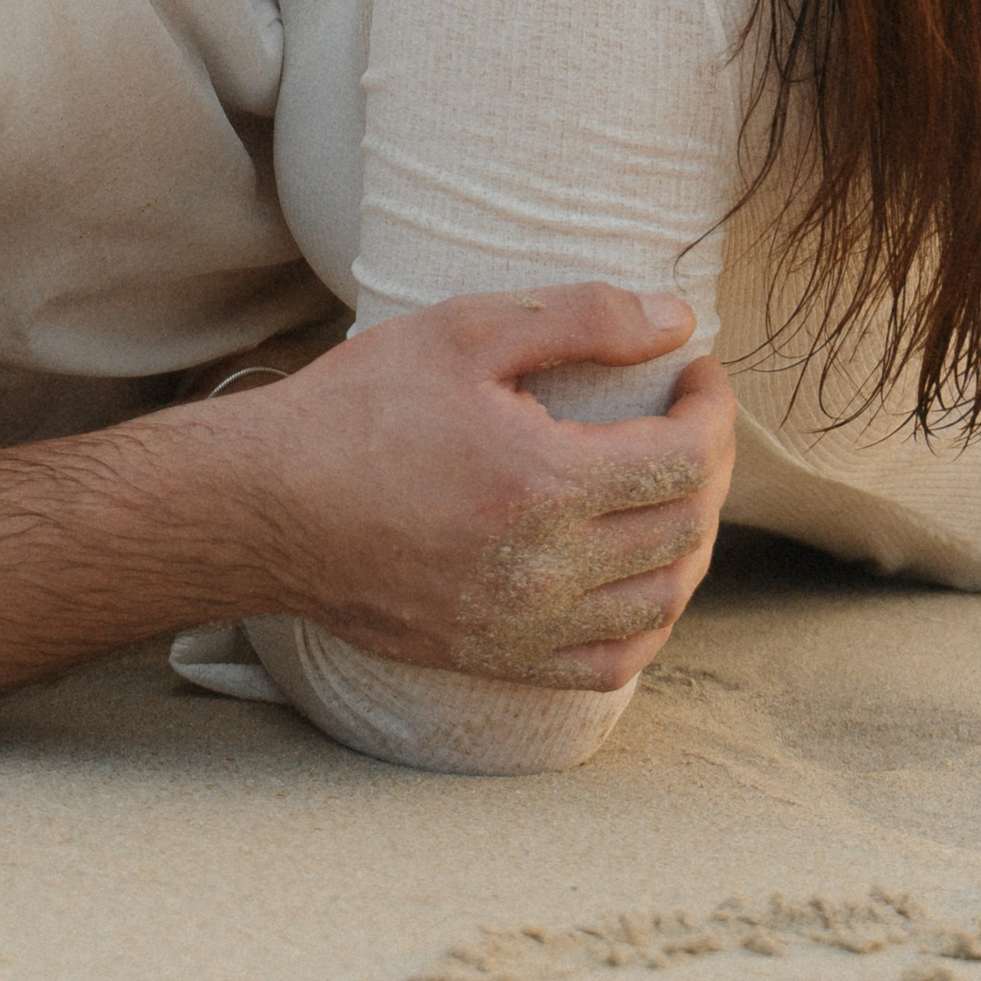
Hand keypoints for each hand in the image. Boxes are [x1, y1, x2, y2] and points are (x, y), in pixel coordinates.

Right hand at [229, 283, 735, 691]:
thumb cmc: (359, 407)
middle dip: (712, 466)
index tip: (700, 373)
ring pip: (662, 601)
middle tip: (690, 419)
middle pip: (685, 528)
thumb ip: (581, 317)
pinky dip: (650, 621)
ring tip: (674, 488)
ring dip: (691, 541)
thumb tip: (677, 320)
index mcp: (545, 482)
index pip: (686, 458)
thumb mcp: (465, 330)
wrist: (267, 506)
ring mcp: (524, 626)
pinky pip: (612, 663)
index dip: (713, 411)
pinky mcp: (498, 659)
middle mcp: (546, 569)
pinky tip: (642, 577)